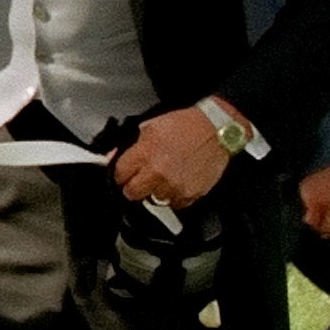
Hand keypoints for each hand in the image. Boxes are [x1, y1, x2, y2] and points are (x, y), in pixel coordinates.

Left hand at [110, 105, 236, 207]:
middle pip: (132, 193)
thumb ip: (130, 145)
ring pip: (154, 200)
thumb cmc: (185, 125)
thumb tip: (113, 156)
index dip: (121, 174)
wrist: (216, 130)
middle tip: (139, 181)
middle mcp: (157, 172)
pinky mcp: (191, 193)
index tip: (125, 174)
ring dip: (156, 192)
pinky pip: (176, 204)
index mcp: (144, 154)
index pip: (119, 175)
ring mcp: (175, 185)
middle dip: (133, 187)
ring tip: (164, 178)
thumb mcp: (149, 127)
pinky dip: (175, 196)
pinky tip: (178, 182)